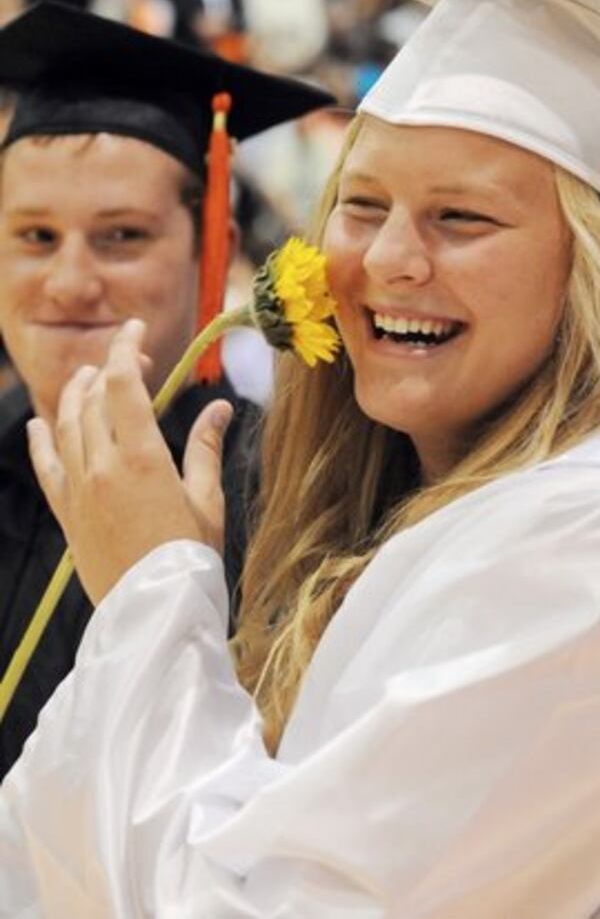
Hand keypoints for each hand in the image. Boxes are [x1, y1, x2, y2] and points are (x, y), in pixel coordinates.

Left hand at [27, 319, 232, 605]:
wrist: (156, 612)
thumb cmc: (192, 558)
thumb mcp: (207, 501)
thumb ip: (206, 448)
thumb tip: (218, 407)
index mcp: (142, 457)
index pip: (123, 383)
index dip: (127, 347)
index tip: (137, 327)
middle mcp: (102, 466)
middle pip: (92, 398)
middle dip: (109, 368)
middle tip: (132, 361)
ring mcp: (79, 490)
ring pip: (67, 425)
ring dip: (77, 394)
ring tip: (89, 378)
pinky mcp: (68, 514)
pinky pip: (46, 467)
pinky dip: (41, 440)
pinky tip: (39, 423)